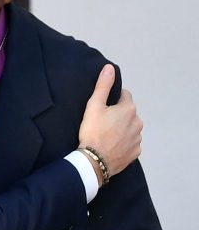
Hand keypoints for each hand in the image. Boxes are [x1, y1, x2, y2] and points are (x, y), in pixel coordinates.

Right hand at [77, 64, 141, 179]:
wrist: (94, 161)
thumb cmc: (93, 132)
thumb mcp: (94, 106)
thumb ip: (103, 86)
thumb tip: (109, 68)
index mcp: (129, 108)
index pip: (124, 96)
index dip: (112, 100)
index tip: (102, 108)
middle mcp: (138, 122)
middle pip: (128, 113)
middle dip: (118, 115)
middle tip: (101, 123)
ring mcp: (138, 138)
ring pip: (130, 128)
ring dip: (121, 129)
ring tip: (105, 136)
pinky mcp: (136, 152)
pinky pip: (131, 143)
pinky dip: (123, 143)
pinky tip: (111, 146)